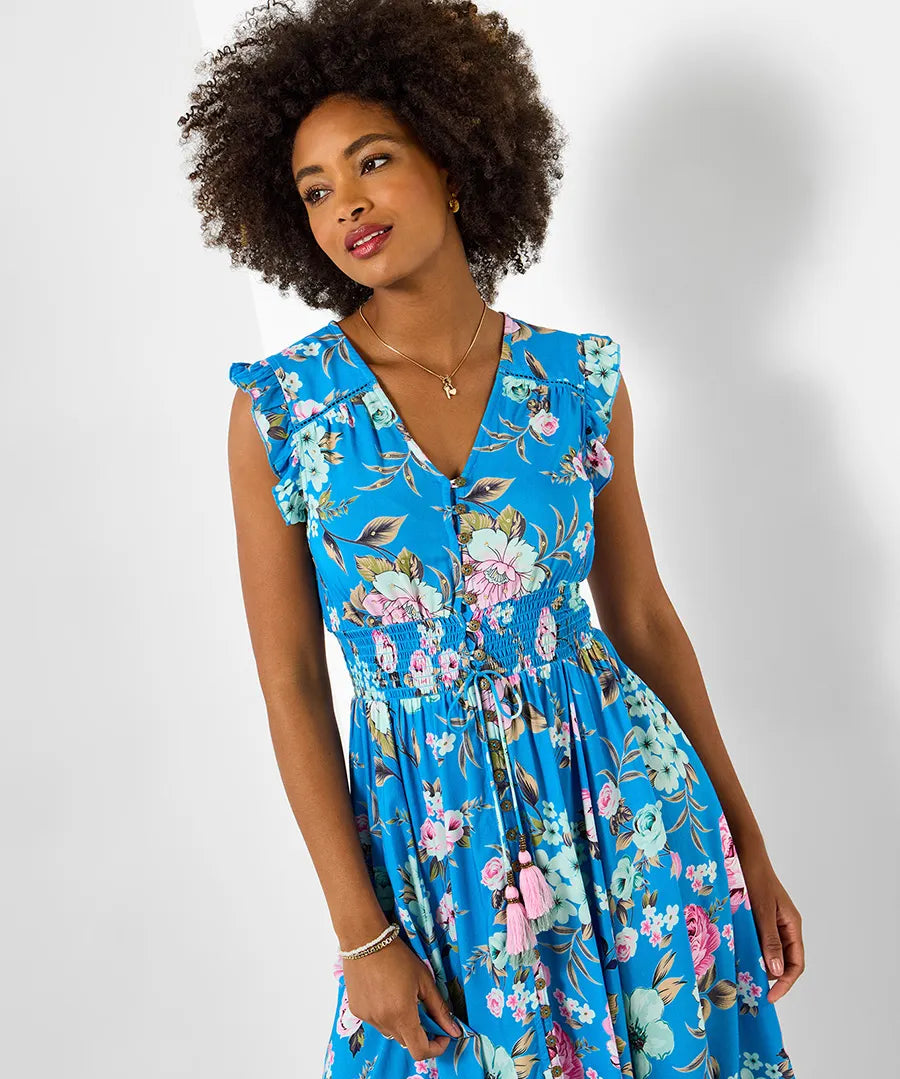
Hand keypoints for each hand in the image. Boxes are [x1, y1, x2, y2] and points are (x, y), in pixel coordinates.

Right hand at [342, 935, 461, 1061]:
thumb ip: (439, 1009)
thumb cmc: (397, 956)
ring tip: (401, 995)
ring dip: (401, 1022)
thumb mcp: (424, 980)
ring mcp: (368, 1018)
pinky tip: (385, 992)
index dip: (435, 1047)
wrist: (365, 940)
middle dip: (420, 1031)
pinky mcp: (357, 1011)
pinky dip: (385, 1014)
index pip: (420, 1050)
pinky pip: (377, 1022)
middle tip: (424, 1009)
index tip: (442, 1035)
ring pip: (391, 1032)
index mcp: (402, 1014)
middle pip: (406, 1041)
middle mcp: (383, 1021)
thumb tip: (454, 1030)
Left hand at [740, 846, 804, 1002]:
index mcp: (792, 925)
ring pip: (771, 951)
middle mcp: (785, 926)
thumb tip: (777, 970)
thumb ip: (770, 939)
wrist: (745, 853)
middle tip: (754, 990)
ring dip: (762, 965)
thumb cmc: (755, 878)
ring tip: (746, 977)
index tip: (770, 996)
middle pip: (785, 961)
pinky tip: (739, 956)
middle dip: (773, 978)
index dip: (785, 983)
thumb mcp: (762, 910)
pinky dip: (753, 951)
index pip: (796, 964)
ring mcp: (773, 922)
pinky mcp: (760, 917)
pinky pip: (760, 940)